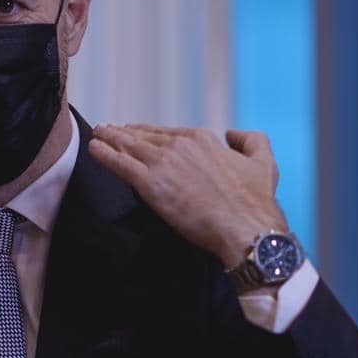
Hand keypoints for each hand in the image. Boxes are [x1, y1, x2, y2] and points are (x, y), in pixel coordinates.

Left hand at [88, 123, 287, 268]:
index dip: (149, 133)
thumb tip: (233, 134)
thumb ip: (251, 141)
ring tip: (98, 134)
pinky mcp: (151, 185)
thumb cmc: (255, 201)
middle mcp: (181, 146)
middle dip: (125, 133)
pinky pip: (121, 164)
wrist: (244, 227)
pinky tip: (94, 149)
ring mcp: (164, 163)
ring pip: (129, 146)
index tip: (137, 132)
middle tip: (109, 129)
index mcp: (203, 139)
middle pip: (145, 137)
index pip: (168, 133)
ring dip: (110, 139)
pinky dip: (105, 155)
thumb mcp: (264, 162)